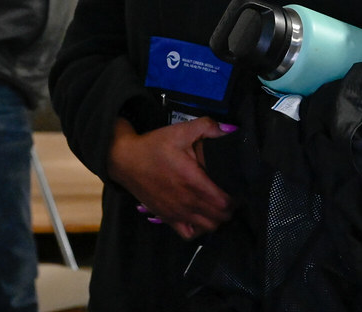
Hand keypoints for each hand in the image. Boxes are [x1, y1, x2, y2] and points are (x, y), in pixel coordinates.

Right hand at [107, 117, 233, 240]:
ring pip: (208, 228)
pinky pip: (189, 235)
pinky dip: (198, 230)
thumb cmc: (154, 146)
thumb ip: (206, 127)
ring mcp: (176, 212)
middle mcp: (186, 201)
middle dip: (229, 208)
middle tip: (229, 195)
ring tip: (216, 206)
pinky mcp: (167, 218)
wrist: (125, 160)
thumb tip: (229, 130)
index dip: (235, 198)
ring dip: (217, 219)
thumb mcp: (180, 131)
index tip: (236, 188)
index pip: (224, 202)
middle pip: (220, 217)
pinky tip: (199, 217)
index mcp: (192, 180)